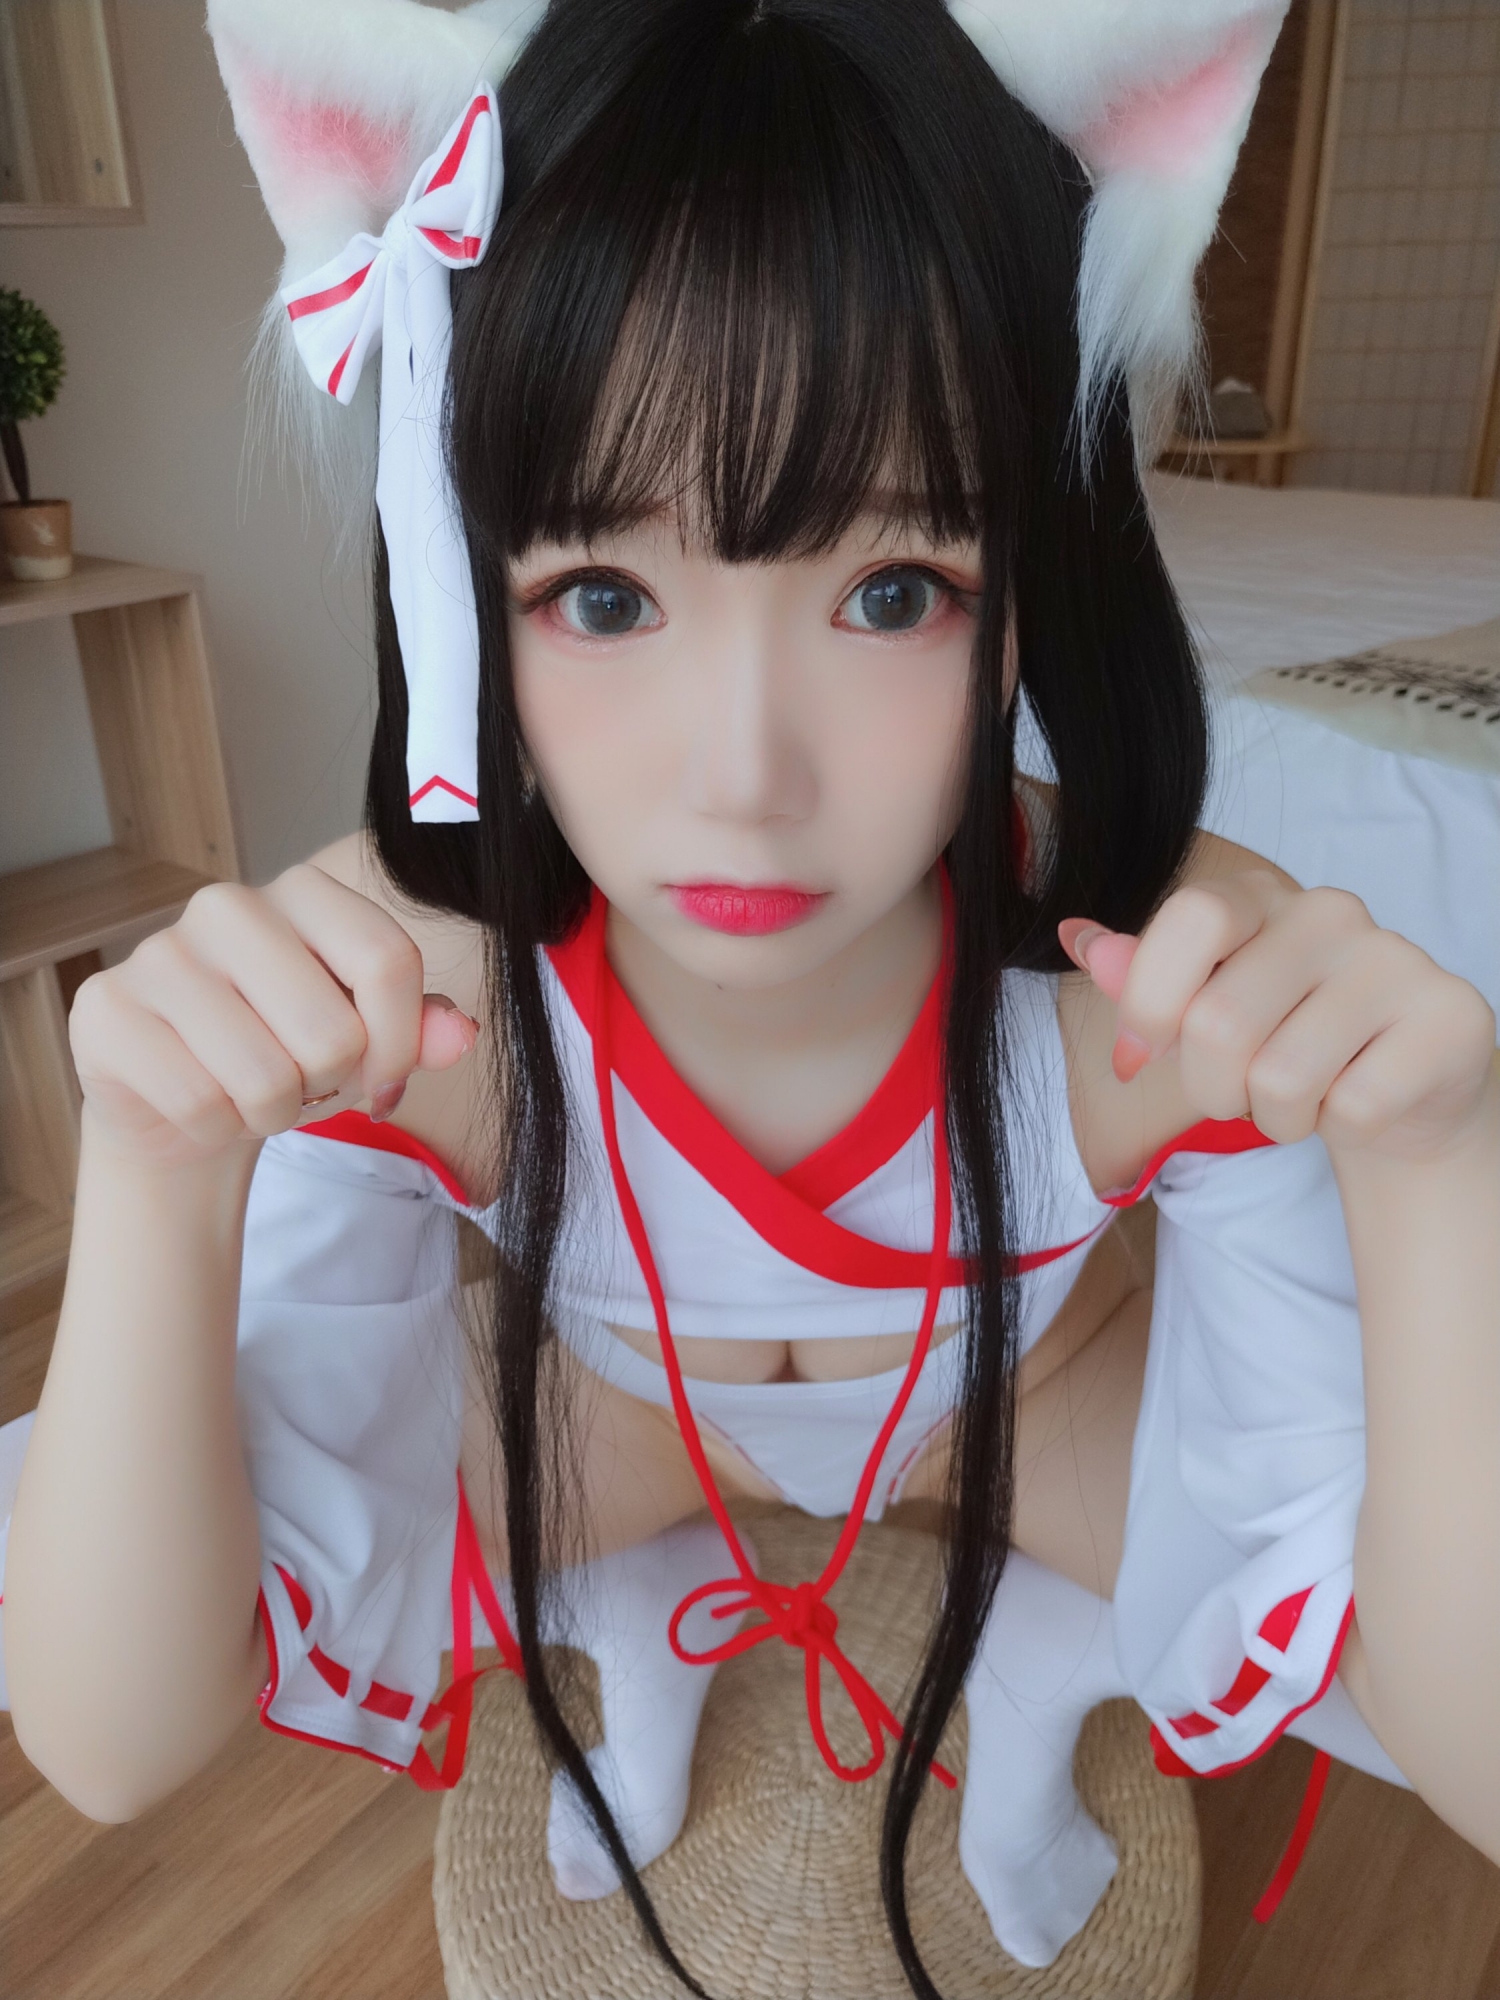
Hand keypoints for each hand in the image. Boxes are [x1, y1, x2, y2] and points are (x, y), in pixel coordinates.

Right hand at [68, 866, 480, 1170]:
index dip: (401, 1044)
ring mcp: (159, 952)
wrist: (183, 1105)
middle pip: (332, 1033)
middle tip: (300, 1081)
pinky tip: (201, 1103)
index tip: (385, 1081)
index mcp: (303, 892)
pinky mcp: (107, 1009)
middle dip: (328, 1086)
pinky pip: (200, 1103)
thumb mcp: (367, 1041)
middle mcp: (227, 906)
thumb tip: (461, 1036)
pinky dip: (215, 1127)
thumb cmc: (285, 1056)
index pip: (388, 960)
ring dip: (272, 1113)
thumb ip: (419, 1029)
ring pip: (266, 1077)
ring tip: (251, 1094)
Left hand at [1058, 871, 1496, 1162]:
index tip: (1137, 1057)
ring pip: (1282, 1077)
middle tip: (1238, 1092)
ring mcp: (1396, 960)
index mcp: (1261, 898)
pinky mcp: (1448, 1018)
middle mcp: (1331, 912)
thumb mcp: (1202, 1009)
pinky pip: (1352, 1107)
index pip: (1192, 919)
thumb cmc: (1286, 1042)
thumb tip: (1077, 939)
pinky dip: (1337, 1127)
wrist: (1401, 1089)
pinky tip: (1356, 1099)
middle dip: (1210, 1089)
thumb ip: (1143, 979)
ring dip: (1274, 1117)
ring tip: (1301, 1097)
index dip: (1149, 1003)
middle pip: (1220, 1021)